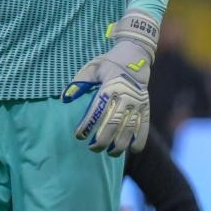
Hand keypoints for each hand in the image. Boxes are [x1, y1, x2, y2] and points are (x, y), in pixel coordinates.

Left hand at [61, 9, 157, 155]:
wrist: (135, 57)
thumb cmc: (108, 64)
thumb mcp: (91, 68)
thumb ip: (78, 84)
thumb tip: (64, 99)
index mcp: (110, 86)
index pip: (97, 110)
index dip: (87, 125)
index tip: (78, 135)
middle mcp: (126, 96)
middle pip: (113, 123)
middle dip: (102, 139)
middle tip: (91, 148)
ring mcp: (138, 104)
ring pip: (130, 129)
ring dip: (120, 144)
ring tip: (109, 153)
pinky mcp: (146, 108)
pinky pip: (144, 127)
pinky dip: (140, 140)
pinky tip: (132, 150)